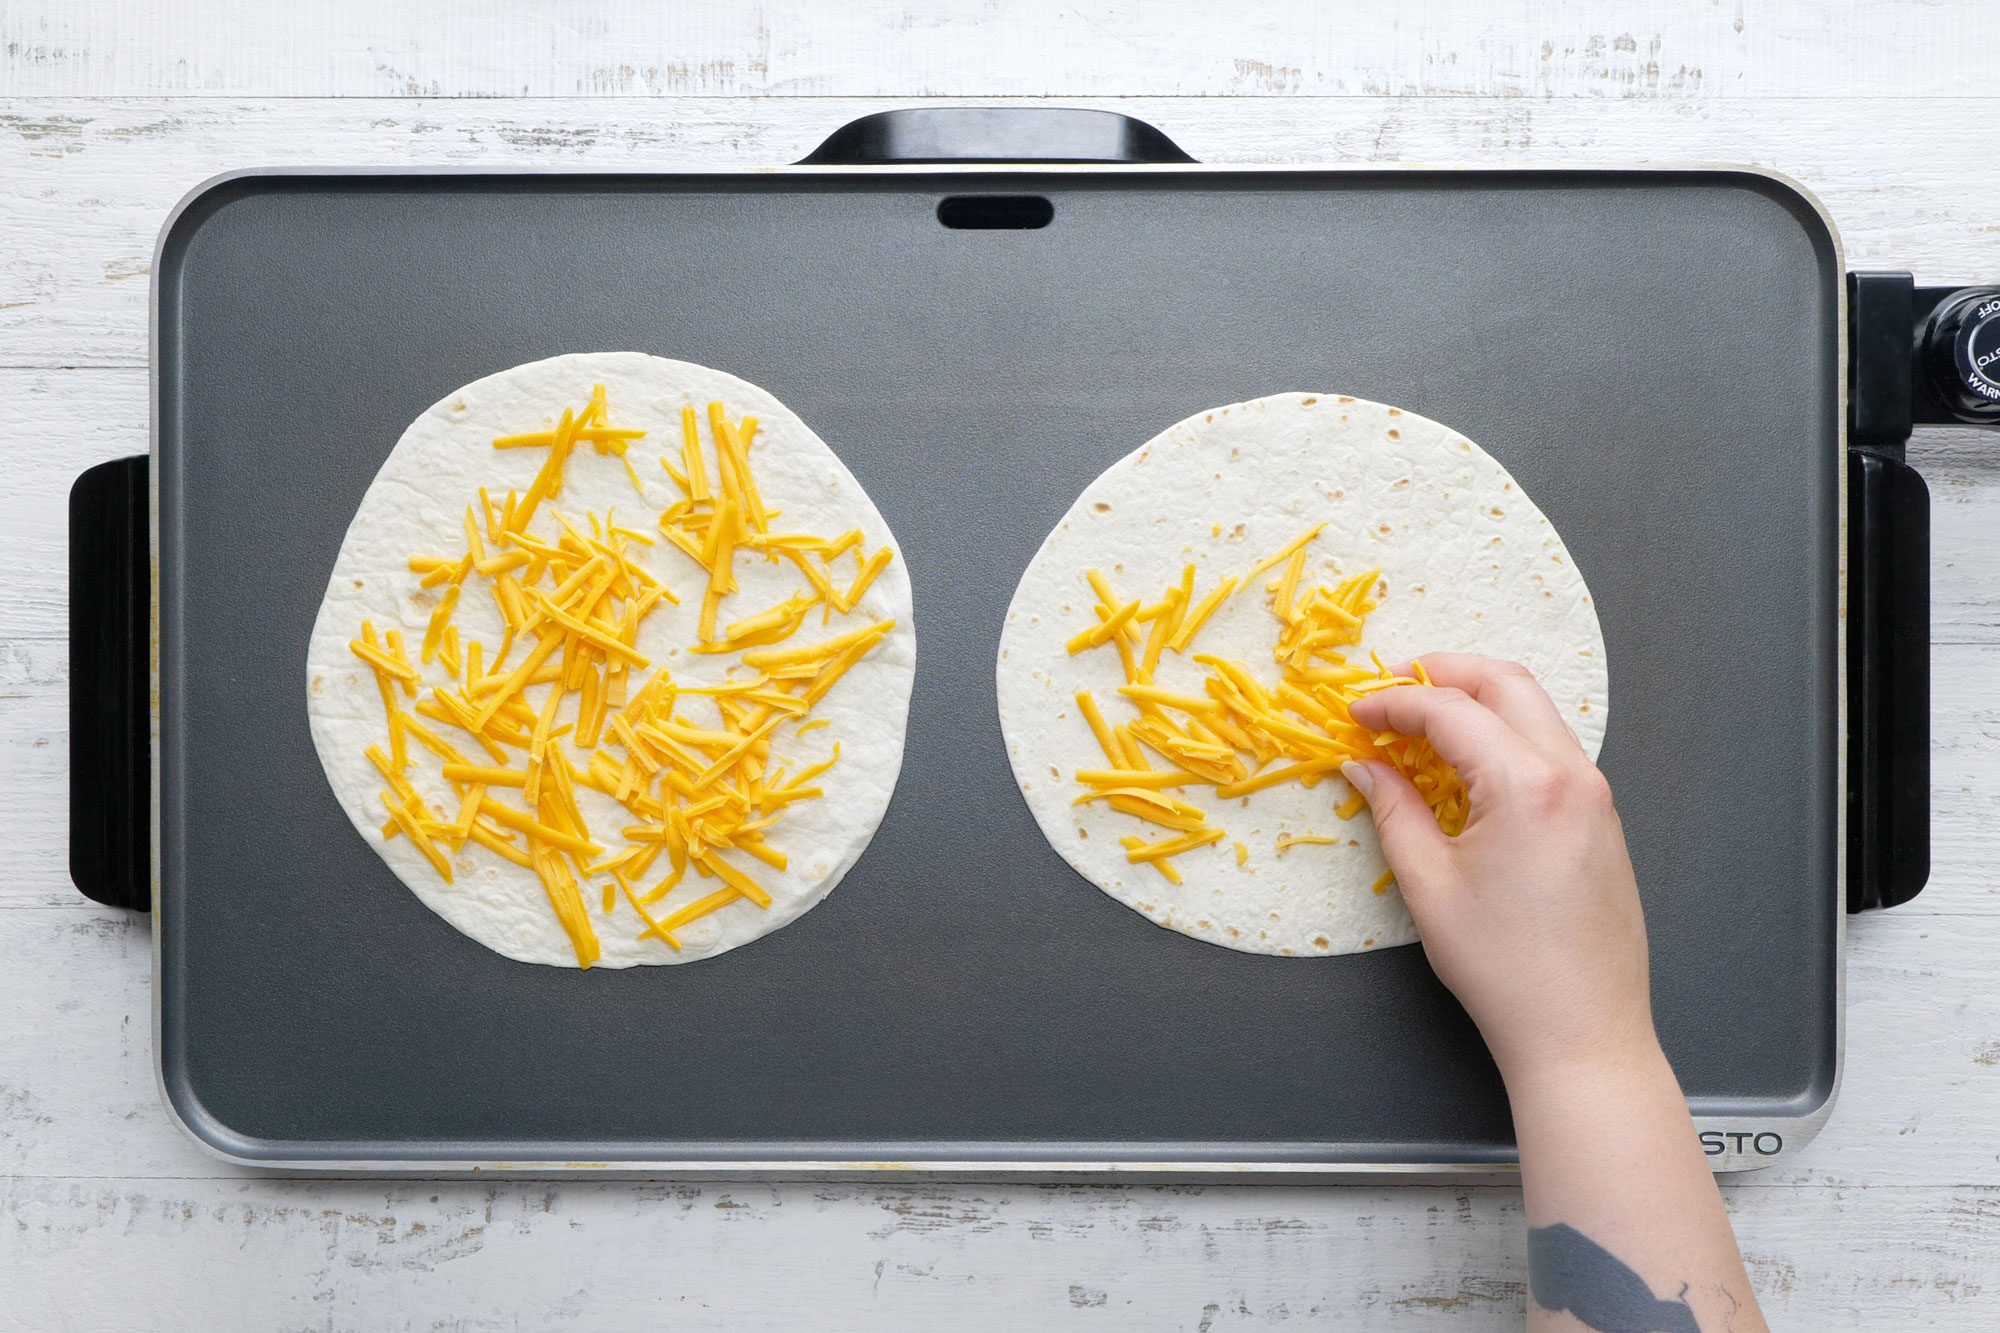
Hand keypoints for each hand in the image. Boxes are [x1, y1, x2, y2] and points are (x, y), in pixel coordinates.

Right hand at [1343, 654, 1655, 1086]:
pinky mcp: (1603, 820)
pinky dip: (1507, 735)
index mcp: (1527, 784)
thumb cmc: (1503, 968)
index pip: (1450, 711)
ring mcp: (1596, 795)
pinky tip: (1469, 764)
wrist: (1582, 1031)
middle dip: (1444, 673)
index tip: (1355, 713)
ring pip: (1536, 710)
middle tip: (1392, 687)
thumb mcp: (1429, 885)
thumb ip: (1394, 810)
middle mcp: (1572, 775)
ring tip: (1425, 722)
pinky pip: (1553, 748)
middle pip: (1506, 683)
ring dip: (1479, 701)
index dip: (1393, 703)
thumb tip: (1365, 766)